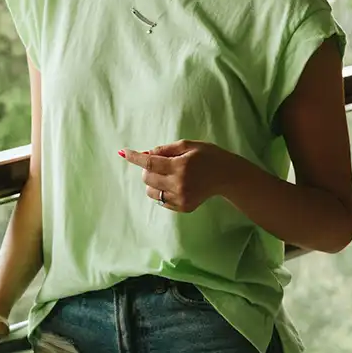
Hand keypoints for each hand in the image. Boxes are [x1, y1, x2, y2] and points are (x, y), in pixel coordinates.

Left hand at [120, 140, 234, 212]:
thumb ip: (164, 149)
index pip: (150, 163)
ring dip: (153, 182)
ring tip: (168, 175)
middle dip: (148, 169)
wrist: (228, 176)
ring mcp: (181, 198)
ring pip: (151, 191)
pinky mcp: (184, 207)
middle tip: (160, 163)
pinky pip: (161, 201)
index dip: (135, 157)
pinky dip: (162, 191)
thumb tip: (144, 153)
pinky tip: (175, 184)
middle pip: (147, 178)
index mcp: (180, 166)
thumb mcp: (187, 145)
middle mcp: (179, 184)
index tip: (124, 153)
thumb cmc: (207, 156)